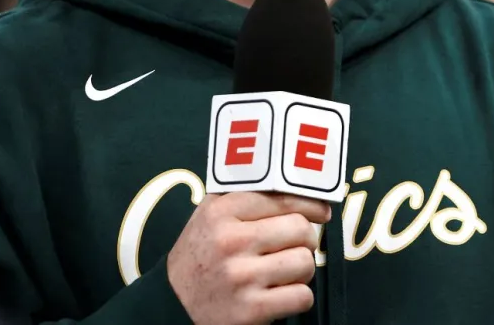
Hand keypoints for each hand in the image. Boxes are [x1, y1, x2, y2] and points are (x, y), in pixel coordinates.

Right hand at [167, 192, 330, 324]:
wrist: (172, 303)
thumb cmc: (200, 254)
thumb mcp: (210, 214)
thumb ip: (244, 194)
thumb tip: (295, 184)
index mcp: (222, 211)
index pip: (283, 198)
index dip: (311, 204)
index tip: (321, 211)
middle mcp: (231, 241)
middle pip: (301, 229)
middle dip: (305, 239)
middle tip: (296, 245)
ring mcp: (242, 277)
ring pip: (305, 262)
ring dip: (302, 269)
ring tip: (285, 271)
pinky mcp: (251, 310)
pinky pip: (302, 296)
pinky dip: (298, 297)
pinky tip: (281, 294)